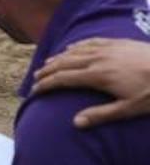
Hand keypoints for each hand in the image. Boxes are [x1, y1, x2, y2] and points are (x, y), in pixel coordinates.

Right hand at [32, 38, 149, 127]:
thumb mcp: (130, 109)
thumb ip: (102, 115)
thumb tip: (75, 123)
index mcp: (98, 75)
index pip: (64, 79)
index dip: (47, 84)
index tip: (35, 90)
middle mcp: (99, 59)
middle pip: (65, 62)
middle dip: (48, 70)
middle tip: (35, 78)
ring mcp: (108, 48)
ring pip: (75, 51)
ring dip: (59, 57)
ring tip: (48, 64)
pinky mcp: (118, 43)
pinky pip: (91, 42)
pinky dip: (77, 45)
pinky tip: (72, 47)